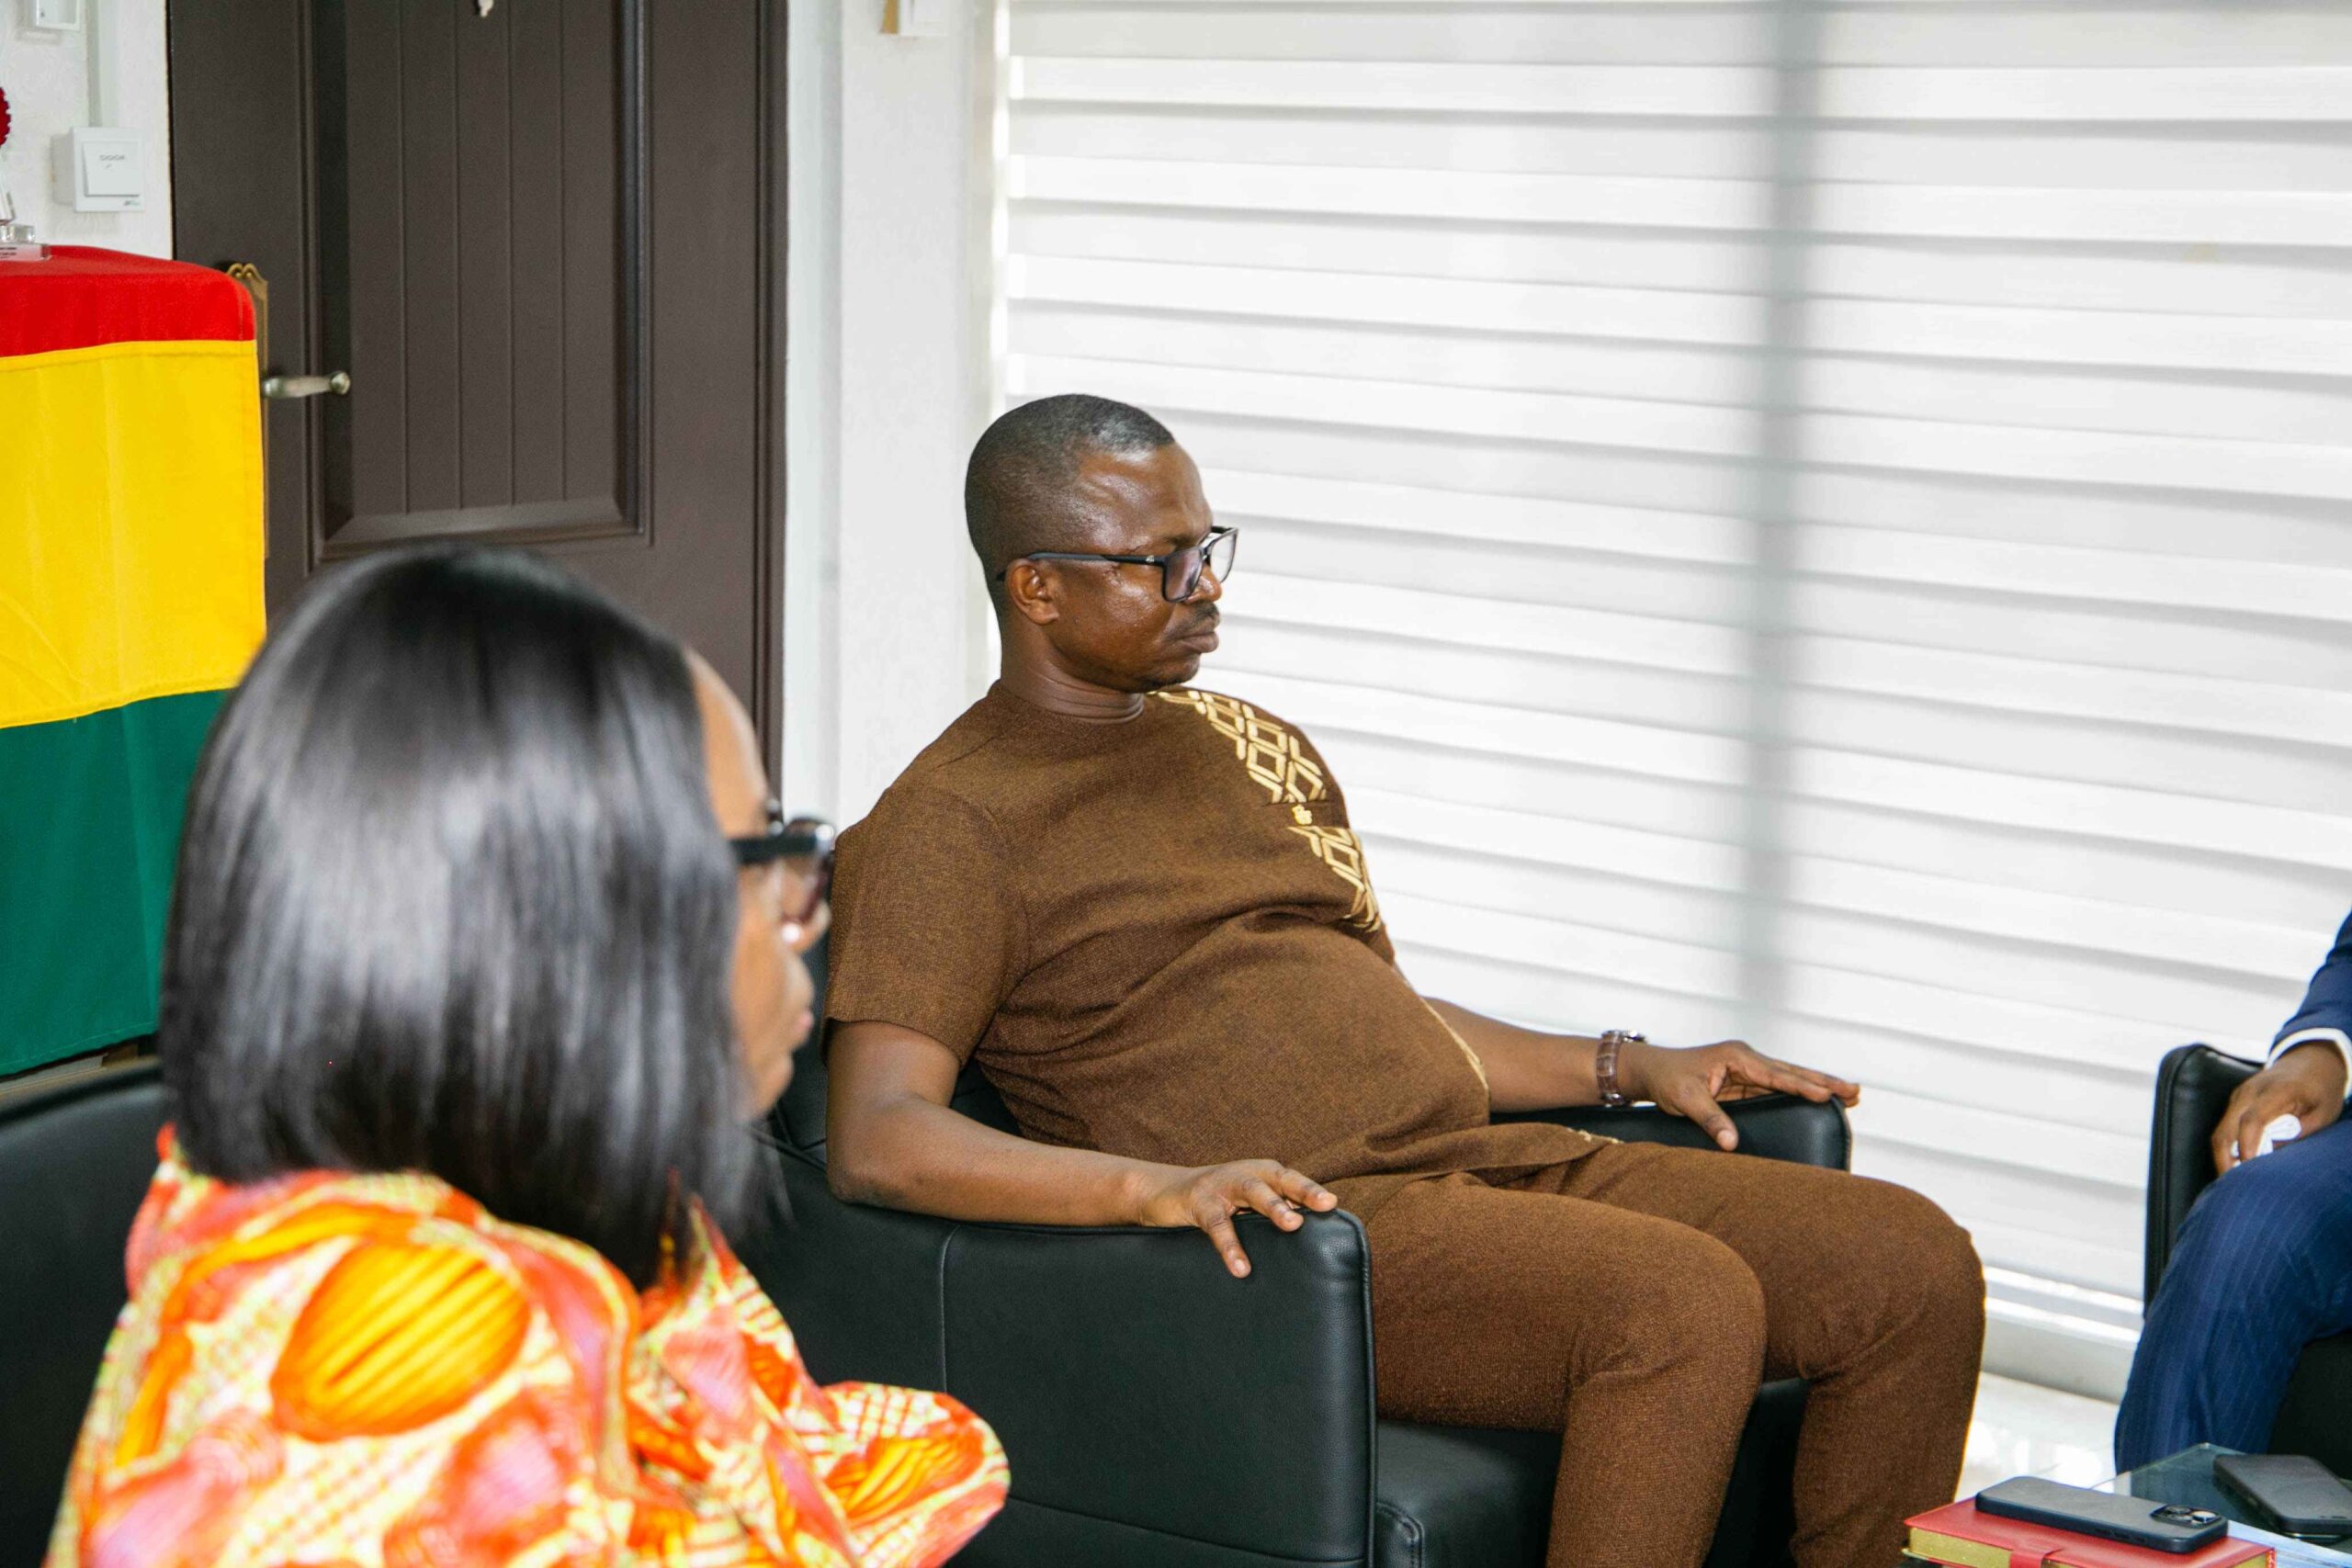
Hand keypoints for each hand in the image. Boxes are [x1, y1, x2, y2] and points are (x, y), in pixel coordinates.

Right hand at [1131, 1160, 1338, 1278]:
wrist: (1163, 1191)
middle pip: (1278, 1179)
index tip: (1333, 1204)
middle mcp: (1245, 1174)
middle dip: (1301, 1191)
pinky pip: (1217, 1224)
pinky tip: (1240, 1267)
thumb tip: (1311, 1239)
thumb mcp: (1246, 1203)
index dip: (1311, 1190)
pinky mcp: (1199, 1201)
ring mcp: (1221, 1184)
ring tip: (1292, 1224)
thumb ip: (1273, 1212)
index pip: (1292, 1180)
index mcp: (1262, 1174)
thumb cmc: (1217, 1201)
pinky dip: (1230, 1245)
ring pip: (1251, 1191)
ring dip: (1273, 1206)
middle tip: (1323, 1205)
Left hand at [1622, 1040, 1860, 1151]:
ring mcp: (1748, 1069)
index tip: (1827, 1094)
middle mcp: (1747, 1058)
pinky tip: (1818, 1099)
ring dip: (1817, 1085)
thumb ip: (1710, 1119)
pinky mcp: (1746, 1080)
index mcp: (1736, 1056)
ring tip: (1850, 1094)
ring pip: (1789, 1077)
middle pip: (1792, 1071)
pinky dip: (1800, 1092)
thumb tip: (1732, 1144)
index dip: (1802, 1086)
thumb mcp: (1685, 1099)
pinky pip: (1779, 1087)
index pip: (1775, 1075)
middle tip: (1856, 1091)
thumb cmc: (1667, 1079)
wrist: (1652, 1070)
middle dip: (1824, 1081)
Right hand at [2212, 1042, 2346, 1176]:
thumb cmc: (2321, 1090)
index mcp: (2277, 1092)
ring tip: (2231, 1181)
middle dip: (2224, 1160)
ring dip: (2223, 1157)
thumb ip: (2299, 1132)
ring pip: (2220, 1131)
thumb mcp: (2324, 1114)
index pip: (2253, 1120)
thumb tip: (2272, 1155)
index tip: (2248, 1168)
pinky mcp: (2236, 1100)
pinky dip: (2227, 1147)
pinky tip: (2235, 1164)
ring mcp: (2239, 1095)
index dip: (2248, 1145)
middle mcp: (2250, 1091)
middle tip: (2230, 1187)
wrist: (2310, 1060)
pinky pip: (2224, 1126)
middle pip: (2225, 1129)